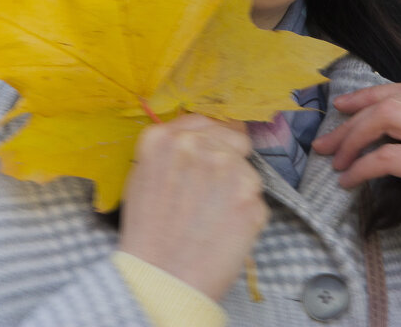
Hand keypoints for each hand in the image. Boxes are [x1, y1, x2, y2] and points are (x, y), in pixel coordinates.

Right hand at [119, 114, 267, 300]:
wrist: (161, 280)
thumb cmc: (148, 235)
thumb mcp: (143, 177)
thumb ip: (172, 149)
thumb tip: (203, 136)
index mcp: (165, 138)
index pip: (208, 120)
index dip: (215, 138)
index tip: (214, 154)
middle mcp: (199, 145)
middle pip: (236, 139)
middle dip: (230, 160)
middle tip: (212, 193)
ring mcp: (229, 169)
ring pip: (248, 170)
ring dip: (238, 189)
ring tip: (213, 218)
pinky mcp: (252, 197)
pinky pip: (257, 198)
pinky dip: (246, 214)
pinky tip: (224, 230)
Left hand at [311, 82, 400, 300]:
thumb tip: (373, 119)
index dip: (372, 94)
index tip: (342, 106)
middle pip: (396, 100)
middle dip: (353, 118)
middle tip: (326, 143)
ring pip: (388, 117)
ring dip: (353, 138)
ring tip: (336, 161)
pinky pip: (386, 156)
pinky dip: (360, 167)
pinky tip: (348, 182)